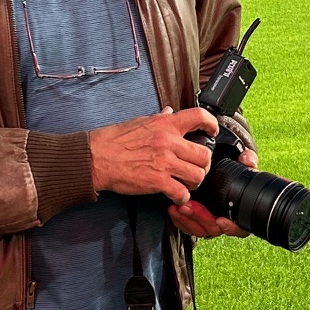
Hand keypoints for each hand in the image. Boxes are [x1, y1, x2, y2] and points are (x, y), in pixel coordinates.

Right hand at [88, 107, 217, 204]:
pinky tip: (176, 195)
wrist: (96, 158)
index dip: (211, 124)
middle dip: (203, 164)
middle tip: (196, 168)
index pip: (198, 116)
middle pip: (204, 154)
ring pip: (197, 175)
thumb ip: (159, 119)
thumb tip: (169, 112)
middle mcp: (168, 142)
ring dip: (194, 182)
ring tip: (187, 183)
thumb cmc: (114, 140)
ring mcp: (164, 162)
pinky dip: (182, 197)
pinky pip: (181, 193)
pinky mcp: (157, 181)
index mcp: (165, 125)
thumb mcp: (139, 122)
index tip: (212, 131)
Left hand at [170, 145, 255, 240]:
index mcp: (239, 213)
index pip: (240, 228)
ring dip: (187, 219)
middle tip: (188, 206)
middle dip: (200, 218)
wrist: (217, 174)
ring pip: (199, 230)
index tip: (220, 219)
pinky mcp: (196, 222)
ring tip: (178, 206)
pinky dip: (180, 220)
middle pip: (214, 229)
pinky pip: (188, 228)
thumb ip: (247, 159)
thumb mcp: (241, 163)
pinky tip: (173, 210)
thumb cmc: (231, 171)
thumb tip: (248, 161)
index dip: (231, 227)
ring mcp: (210, 223)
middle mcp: (225, 221)